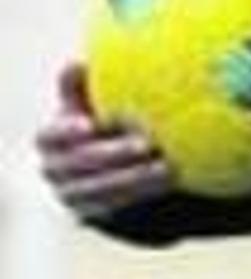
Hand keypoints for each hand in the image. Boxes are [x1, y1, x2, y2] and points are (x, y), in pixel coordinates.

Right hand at [35, 62, 174, 218]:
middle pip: (82, 165)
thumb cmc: (97, 120)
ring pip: (103, 190)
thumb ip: (82, 87)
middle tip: (146, 143)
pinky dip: (145, 192)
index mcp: (49, 140)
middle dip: (114, 155)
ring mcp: (72, 195)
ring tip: (168, 166)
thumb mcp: (88, 102)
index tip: (92, 123)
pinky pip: (120, 206)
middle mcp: (55, 170)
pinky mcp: (94, 214)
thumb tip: (79, 63)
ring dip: (137, 178)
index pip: (51, 135)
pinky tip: (173, 179)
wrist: (101, 165)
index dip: (68, 130)